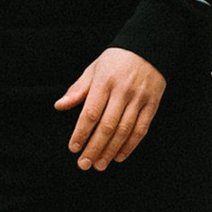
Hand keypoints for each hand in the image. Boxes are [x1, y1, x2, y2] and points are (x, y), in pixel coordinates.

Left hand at [57, 45, 163, 169]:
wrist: (148, 47)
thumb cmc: (116, 60)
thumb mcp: (94, 69)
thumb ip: (78, 90)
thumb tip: (59, 106)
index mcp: (104, 81)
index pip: (91, 112)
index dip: (81, 133)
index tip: (73, 148)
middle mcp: (122, 91)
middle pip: (107, 125)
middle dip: (94, 147)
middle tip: (84, 164)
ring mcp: (139, 98)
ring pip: (124, 130)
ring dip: (111, 150)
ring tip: (100, 164)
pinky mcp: (152, 104)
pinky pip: (141, 129)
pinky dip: (130, 145)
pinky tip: (119, 156)